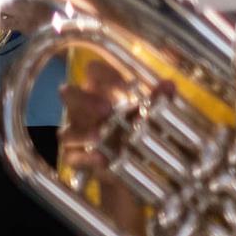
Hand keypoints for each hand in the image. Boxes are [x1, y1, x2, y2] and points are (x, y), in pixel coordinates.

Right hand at [57, 56, 153, 217]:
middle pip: (69, 94)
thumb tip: (169, 85)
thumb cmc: (135, 128)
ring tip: (100, 137)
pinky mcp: (74, 157)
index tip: (126, 86)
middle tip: (106, 109)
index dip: (106, 74)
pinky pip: (73, 157)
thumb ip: (160, 99)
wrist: (130, 164)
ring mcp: (75, 133)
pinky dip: (87, 159)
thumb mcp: (150, 113)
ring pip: (66, 130)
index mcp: (100, 91)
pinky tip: (102, 160)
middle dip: (84, 100)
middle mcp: (82, 109)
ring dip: (83, 133)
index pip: (94, 71)